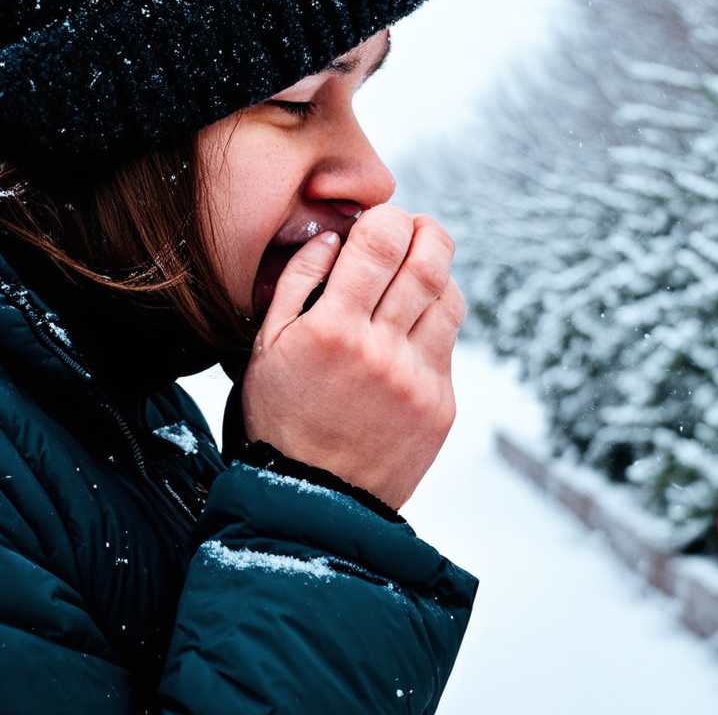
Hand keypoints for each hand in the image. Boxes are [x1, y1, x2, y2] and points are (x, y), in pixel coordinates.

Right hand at [235, 203, 463, 511]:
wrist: (315, 499)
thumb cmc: (282, 415)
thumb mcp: (268, 343)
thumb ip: (297, 281)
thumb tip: (331, 238)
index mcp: (334, 328)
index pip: (380, 243)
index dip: (389, 217)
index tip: (382, 217)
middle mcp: (382, 350)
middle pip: (428, 263)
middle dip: (427, 231)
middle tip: (418, 225)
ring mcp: (417, 380)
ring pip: (449, 299)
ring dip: (439, 271)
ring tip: (421, 266)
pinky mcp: (440, 406)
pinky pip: (449, 343)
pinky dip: (438, 318)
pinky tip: (416, 318)